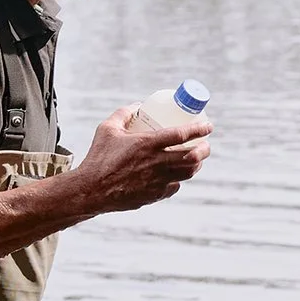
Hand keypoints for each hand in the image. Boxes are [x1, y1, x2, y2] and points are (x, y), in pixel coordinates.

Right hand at [70, 105, 209, 213]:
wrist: (91, 190)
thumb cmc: (98, 158)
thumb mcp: (107, 129)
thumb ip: (123, 113)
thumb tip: (138, 106)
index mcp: (147, 144)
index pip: (182, 134)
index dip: (199, 128)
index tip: (208, 126)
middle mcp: (156, 163)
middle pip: (193, 156)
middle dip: (205, 149)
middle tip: (205, 144)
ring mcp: (157, 181)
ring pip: (188, 173)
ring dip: (196, 164)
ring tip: (196, 159)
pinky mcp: (154, 195)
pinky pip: (174, 186)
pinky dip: (178, 179)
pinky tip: (175, 174)